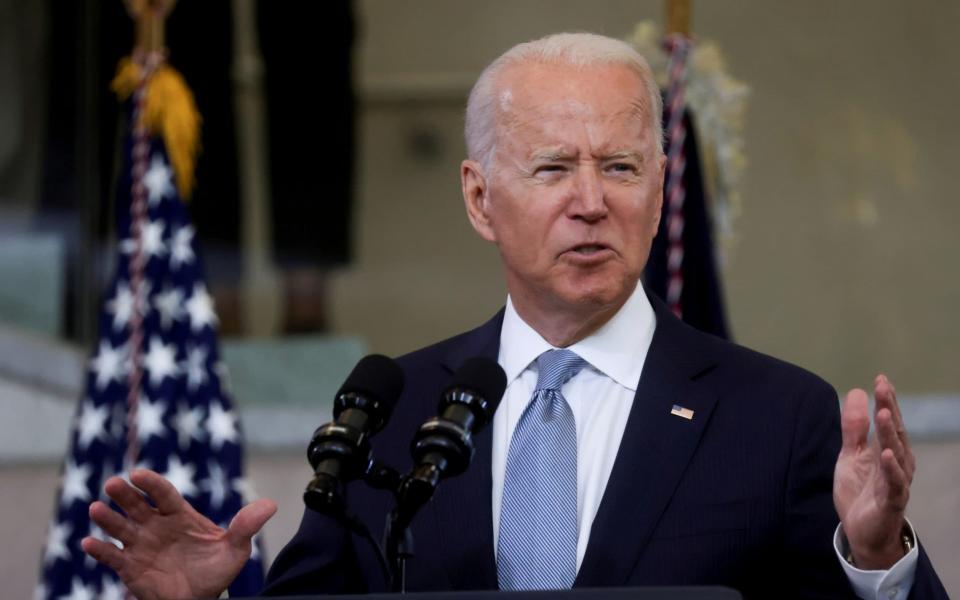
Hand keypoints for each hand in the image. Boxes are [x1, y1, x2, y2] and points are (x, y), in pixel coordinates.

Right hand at [81, 469, 276, 599]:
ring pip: (120, 527)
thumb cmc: (215, 570)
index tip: (138, 474)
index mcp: (179, 515)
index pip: (164, 494)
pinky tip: (88, 543)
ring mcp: (141, 544)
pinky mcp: (129, 567)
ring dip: (107, 518)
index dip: (151, 483)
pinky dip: (100, 549)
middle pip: (137, 505)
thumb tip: (271, 505)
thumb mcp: (235, 549)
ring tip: (95, 509)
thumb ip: (247, 527)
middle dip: (124, 494)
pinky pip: (112, 556)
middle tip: (112, 484)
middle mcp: (156, 525)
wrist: (199, 599)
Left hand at [834, 374, 914, 568]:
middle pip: (894, 432)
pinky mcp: (892, 500)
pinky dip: (892, 468)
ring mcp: (896, 481)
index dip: (885, 400)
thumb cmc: (861, 491)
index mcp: (888, 450)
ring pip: (896, 453)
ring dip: (889, 433)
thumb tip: (856, 392)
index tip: (880, 378)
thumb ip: (854, 427)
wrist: (862, 531)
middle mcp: (897, 462)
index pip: (888, 421)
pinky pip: (895, 483)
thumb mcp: (851, 455)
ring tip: (883, 413)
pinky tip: (887, 454)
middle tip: (883, 386)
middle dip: (889, 408)